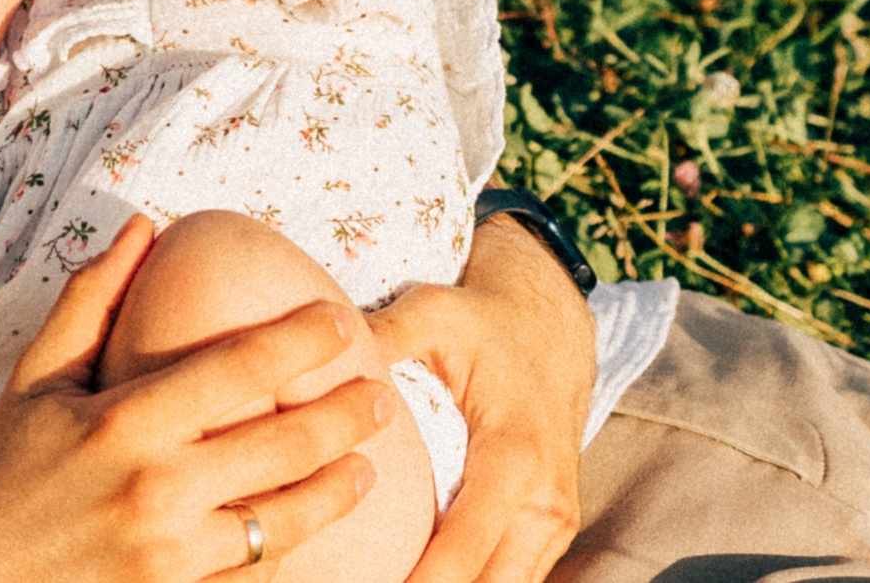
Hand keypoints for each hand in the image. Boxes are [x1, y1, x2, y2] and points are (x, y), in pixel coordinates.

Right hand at [0, 217, 391, 582]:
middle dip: (344, 415)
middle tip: (379, 395)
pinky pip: (254, 573)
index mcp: (123, 422)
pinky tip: (313, 525)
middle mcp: (155, 487)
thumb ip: (90, 300)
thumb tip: (142, 225)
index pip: (239, 368)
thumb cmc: (2, 475)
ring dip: (336, 488)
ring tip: (365, 464)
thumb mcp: (34, 379)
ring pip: (284, 519)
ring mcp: (169, 554)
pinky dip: (292, 549)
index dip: (302, 340)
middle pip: (282, 444)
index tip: (340, 321)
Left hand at [366, 217, 595, 582]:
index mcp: (515, 455)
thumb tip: (315, 358)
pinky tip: (412, 579)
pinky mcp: (551, 530)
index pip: (466, 546)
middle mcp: (546, 500)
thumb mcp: (435, 313)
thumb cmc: (486, 323)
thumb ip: (383, 336)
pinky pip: (512, 579)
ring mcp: (554, 521)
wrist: (553, 330)